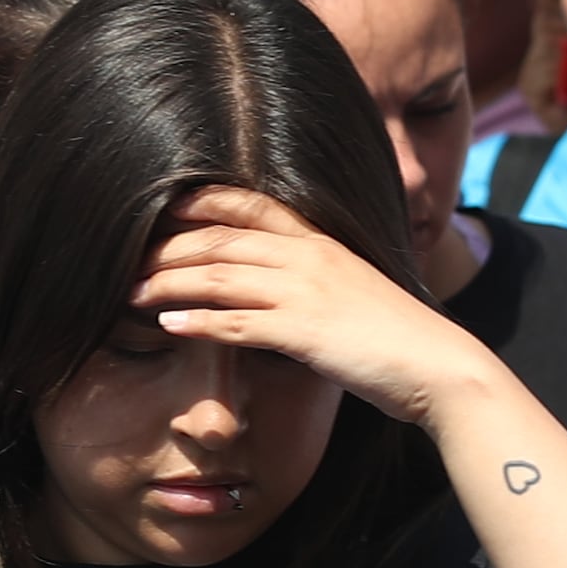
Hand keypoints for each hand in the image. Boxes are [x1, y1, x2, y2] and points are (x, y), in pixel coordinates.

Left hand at [140, 187, 501, 427]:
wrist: (440, 365)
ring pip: (219, 275)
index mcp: (320, 240)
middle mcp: (308, 255)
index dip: (199, 202)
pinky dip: (198, 323)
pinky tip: (167, 326)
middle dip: (168, 247)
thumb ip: (315, 282)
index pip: (248, 205)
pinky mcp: (305, 332)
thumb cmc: (398, 337)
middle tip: (127, 258)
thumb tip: (278, 294)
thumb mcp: (353, 292)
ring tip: (130, 292)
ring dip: (169, 283)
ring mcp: (306, 291)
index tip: (160, 206)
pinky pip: (237, 323)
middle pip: (220, 238)